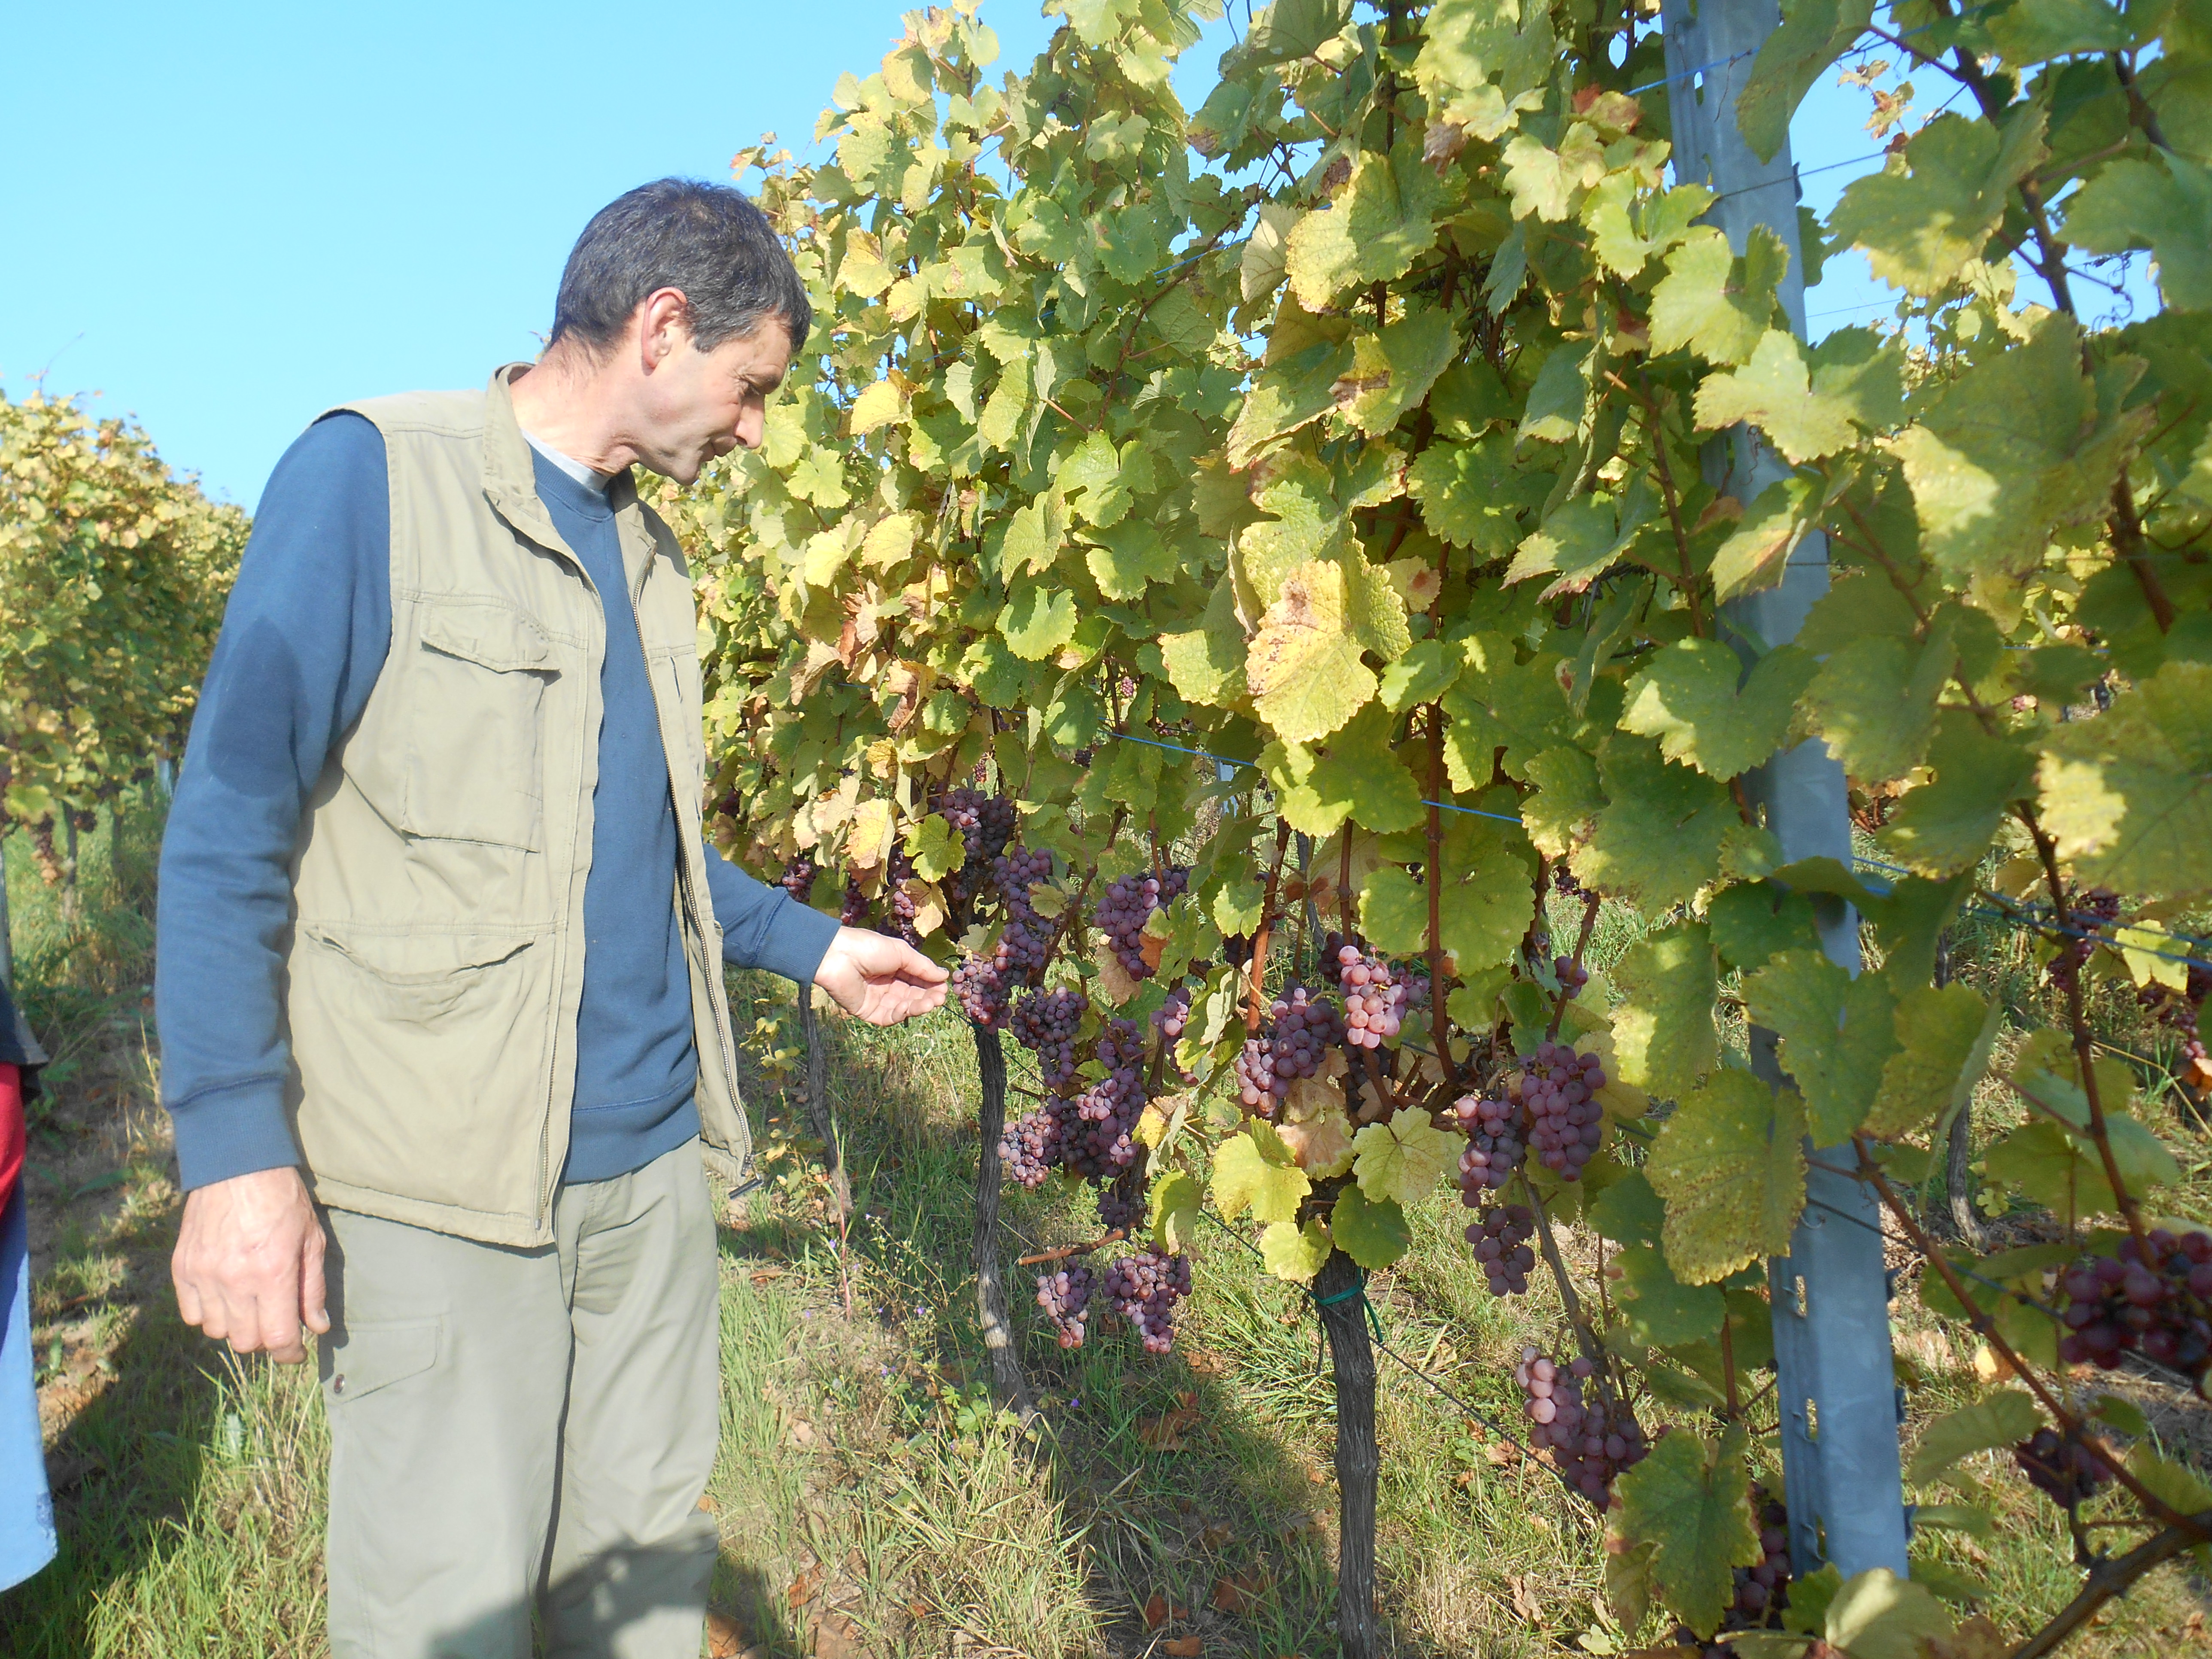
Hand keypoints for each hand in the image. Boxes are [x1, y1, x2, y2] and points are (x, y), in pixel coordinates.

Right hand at [172, 1166, 328, 1363]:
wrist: (237, 1165)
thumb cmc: (283, 1200)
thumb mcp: (311, 1239)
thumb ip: (313, 1287)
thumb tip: (318, 1327)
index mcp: (272, 1273)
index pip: (277, 1337)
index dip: (289, 1353)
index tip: (295, 1352)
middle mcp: (235, 1279)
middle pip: (245, 1341)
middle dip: (265, 1339)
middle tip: (275, 1321)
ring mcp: (204, 1275)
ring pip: (217, 1331)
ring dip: (236, 1327)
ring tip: (250, 1305)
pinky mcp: (182, 1267)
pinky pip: (191, 1314)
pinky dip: (208, 1314)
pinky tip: (224, 1297)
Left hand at [812, 927, 948, 1025]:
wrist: (837, 955)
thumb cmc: (869, 947)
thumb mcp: (901, 952)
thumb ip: (923, 966)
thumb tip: (945, 975)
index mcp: (894, 967)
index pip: (917, 980)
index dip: (931, 984)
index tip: (944, 987)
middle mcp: (886, 984)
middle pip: (912, 995)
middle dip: (927, 997)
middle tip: (940, 998)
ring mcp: (876, 999)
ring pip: (903, 1008)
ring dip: (918, 1007)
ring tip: (931, 1003)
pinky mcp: (866, 1011)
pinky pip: (887, 1017)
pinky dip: (900, 1014)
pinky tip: (908, 1007)